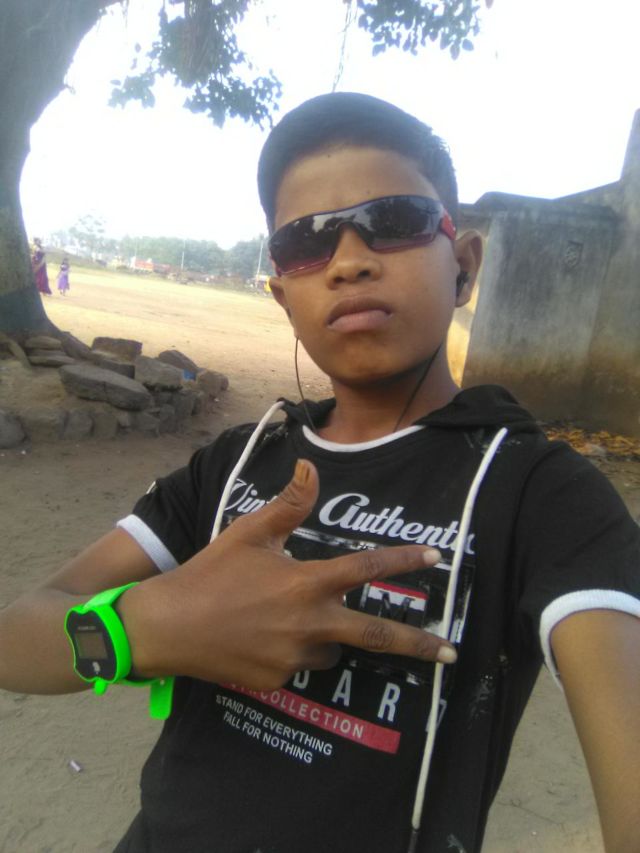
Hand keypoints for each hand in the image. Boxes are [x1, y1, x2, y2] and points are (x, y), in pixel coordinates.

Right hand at [120, 459, 456, 689]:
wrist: (168, 627)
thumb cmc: (210, 573)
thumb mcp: (249, 533)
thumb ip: (288, 504)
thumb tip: (311, 467)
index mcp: (306, 583)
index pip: (366, 568)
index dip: (403, 561)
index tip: (435, 559)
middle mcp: (309, 624)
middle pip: (375, 636)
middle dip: (417, 645)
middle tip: (450, 653)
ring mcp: (293, 657)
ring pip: (330, 649)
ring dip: (326, 636)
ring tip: (287, 620)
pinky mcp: (276, 680)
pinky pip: (299, 666)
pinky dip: (294, 651)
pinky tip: (262, 637)